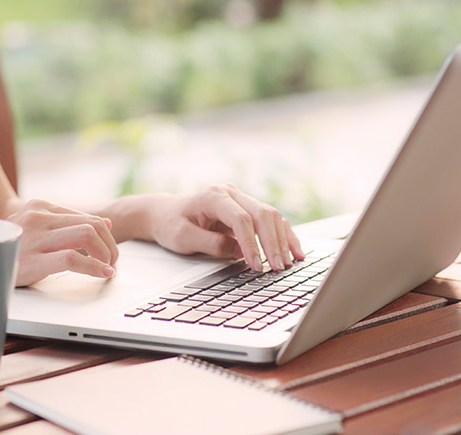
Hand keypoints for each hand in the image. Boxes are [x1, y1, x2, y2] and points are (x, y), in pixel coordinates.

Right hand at [8, 199, 118, 285]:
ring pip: (87, 236)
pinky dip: (95, 267)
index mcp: (39, 207)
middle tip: (112, 261)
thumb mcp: (35, 228)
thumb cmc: (8, 247)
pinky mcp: (34, 259)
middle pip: (92, 224)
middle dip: (109, 245)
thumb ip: (66, 223)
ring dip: (106, 254)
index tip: (109, 250)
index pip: (86, 216)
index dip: (105, 235)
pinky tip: (102, 273)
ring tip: (108, 267)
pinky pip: (74, 258)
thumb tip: (107, 224)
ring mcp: (35, 237)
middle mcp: (38, 217)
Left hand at [146, 184, 304, 270]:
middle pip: (262, 214)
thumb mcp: (182, 238)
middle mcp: (231, 193)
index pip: (241, 219)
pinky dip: (284, 236)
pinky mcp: (247, 209)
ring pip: (271, 216)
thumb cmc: (171, 224)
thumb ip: (210, 243)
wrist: (166, 213)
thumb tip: (239, 252)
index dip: (252, 243)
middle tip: (278, 268)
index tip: (257, 265)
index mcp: (213, 196)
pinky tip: (295, 251)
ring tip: (290, 263)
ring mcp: (241, 199)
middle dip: (273, 243)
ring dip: (283, 240)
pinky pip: (271, 221)